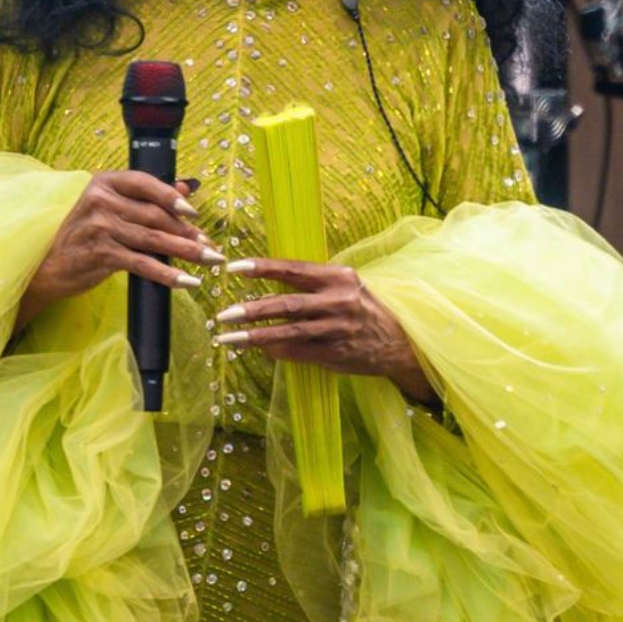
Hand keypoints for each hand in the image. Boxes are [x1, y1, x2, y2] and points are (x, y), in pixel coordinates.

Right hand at [16, 173, 218, 331]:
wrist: (51, 266)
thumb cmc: (86, 234)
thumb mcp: (110, 207)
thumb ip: (146, 197)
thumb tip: (186, 188)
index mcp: (104, 183)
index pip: (145, 183)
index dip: (172, 197)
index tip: (194, 212)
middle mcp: (100, 201)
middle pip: (154, 215)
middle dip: (186, 231)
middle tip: (210, 244)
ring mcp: (100, 228)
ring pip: (153, 239)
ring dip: (186, 251)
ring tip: (209, 260)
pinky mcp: (102, 255)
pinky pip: (143, 264)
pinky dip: (168, 274)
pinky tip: (187, 280)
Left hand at [212, 259, 433, 403]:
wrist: (399, 342)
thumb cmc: (363, 308)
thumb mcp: (344, 286)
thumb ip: (310, 285)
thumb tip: (265, 290)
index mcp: (338, 277)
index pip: (293, 269)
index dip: (262, 268)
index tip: (233, 268)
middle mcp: (339, 301)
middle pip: (287, 304)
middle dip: (252, 309)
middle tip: (223, 314)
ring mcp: (338, 329)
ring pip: (289, 332)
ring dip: (256, 336)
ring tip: (229, 337)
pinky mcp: (337, 353)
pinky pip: (299, 351)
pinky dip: (277, 350)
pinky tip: (259, 349)